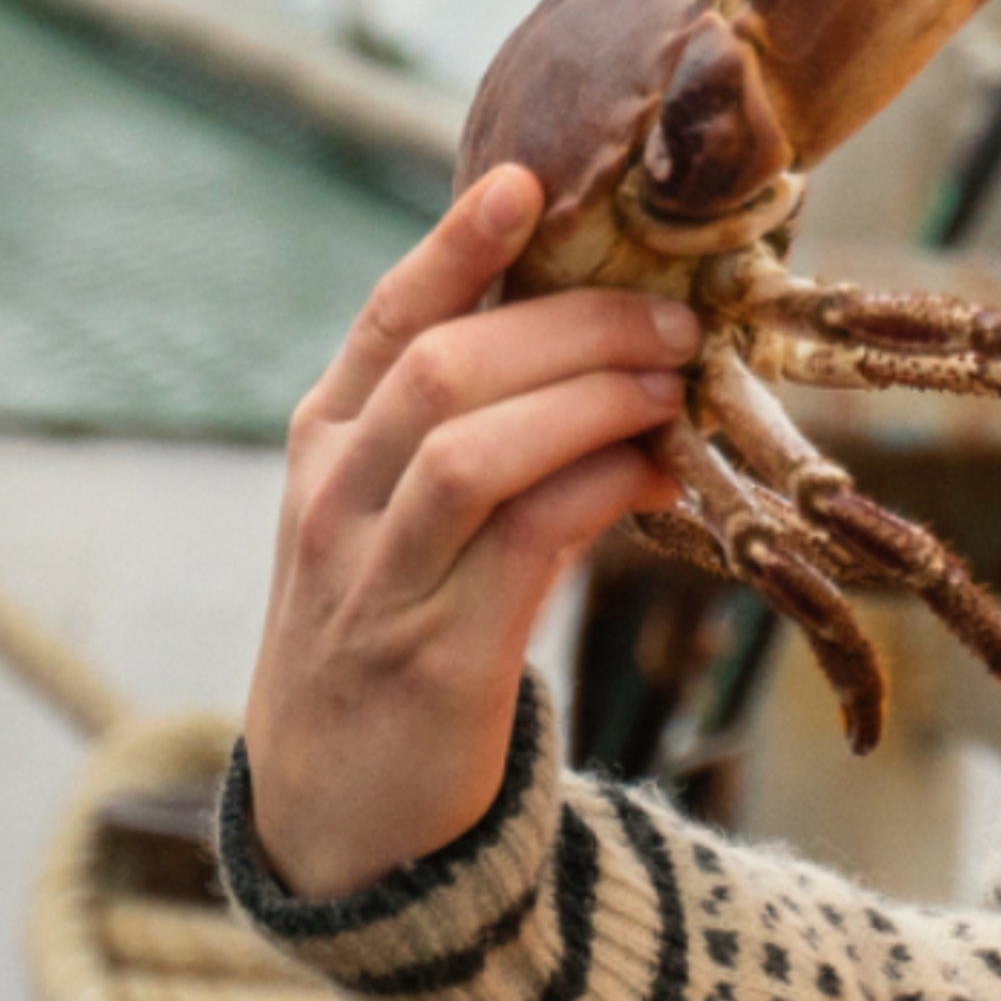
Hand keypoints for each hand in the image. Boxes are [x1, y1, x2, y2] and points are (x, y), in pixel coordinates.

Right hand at [241, 165, 695, 900]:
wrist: (335, 819)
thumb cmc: (394, 633)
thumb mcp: (404, 520)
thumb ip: (478, 432)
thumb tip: (611, 341)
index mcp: (325, 449)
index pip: (383, 323)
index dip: (454, 248)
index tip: (525, 182)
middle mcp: (334, 503)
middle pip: (442, 369)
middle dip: (571, 326)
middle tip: (675, 320)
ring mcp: (374, 582)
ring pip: (472, 447)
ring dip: (590, 399)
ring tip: (674, 387)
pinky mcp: (433, 658)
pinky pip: (521, 542)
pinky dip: (599, 489)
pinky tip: (657, 477)